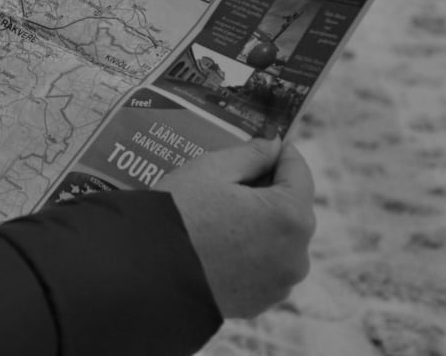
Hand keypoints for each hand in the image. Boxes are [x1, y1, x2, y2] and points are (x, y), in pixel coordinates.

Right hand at [156, 138, 315, 318]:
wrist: (146, 271)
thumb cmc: (178, 213)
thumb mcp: (211, 170)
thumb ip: (251, 154)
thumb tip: (274, 144)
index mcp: (290, 216)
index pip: (299, 171)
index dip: (279, 152)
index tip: (263, 142)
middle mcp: (296, 254)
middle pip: (291, 208)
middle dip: (267, 190)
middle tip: (231, 178)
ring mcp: (280, 283)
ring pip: (278, 240)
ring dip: (260, 223)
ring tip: (220, 212)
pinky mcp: (261, 303)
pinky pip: (264, 268)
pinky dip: (249, 253)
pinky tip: (218, 243)